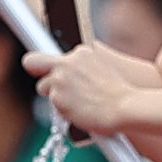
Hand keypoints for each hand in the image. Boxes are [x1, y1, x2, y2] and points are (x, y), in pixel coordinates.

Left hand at [33, 36, 161, 137]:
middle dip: (40, 72)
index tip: (43, 67)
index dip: (48, 63)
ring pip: (43, 87)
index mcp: (81, 53)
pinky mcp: (56, 97)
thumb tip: (79, 62)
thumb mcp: (106, 67)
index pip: (54, 51)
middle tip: (50, 85)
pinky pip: (52, 104)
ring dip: (55, 95)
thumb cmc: (120, 92)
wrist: (125, 107)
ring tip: (77, 103)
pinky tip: (78, 111)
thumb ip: (86, 64)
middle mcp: (67, 63)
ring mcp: (60, 80)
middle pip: (35, 63)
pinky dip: (62, 109)